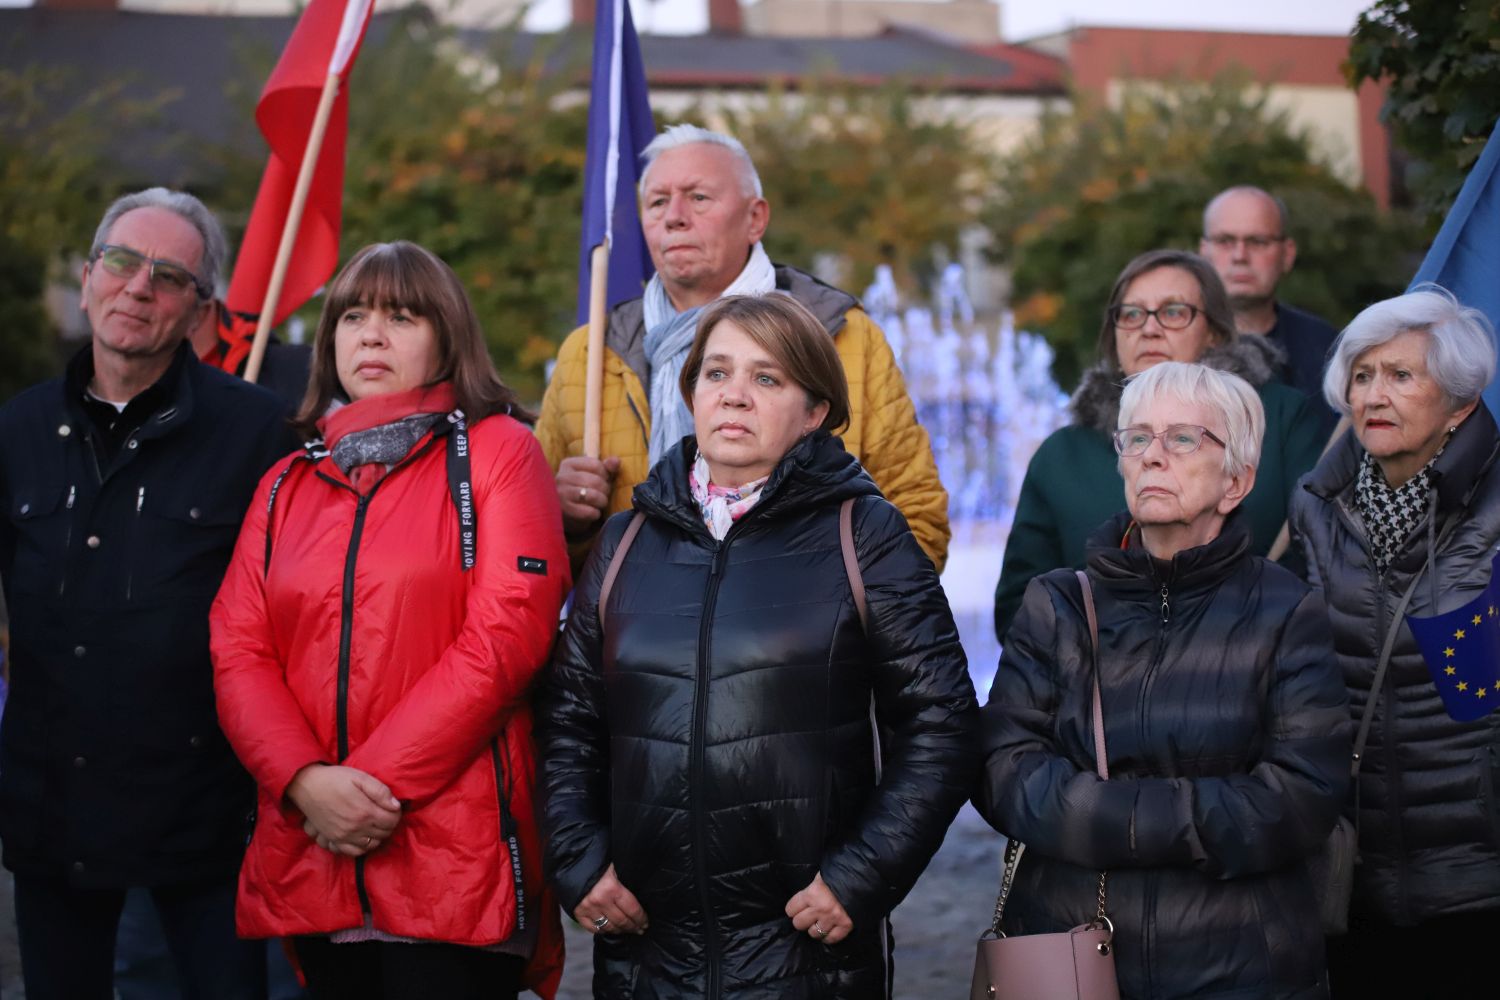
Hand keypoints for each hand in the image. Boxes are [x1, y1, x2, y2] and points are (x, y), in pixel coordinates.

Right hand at [286, 764, 401, 856]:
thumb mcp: (360, 778)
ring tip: (376, 824)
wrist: (308, 786)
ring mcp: (344, 836)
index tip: (393, 807)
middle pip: (384, 834)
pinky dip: (363, 847)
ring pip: (371, 845)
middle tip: (386, 814)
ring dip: (378, 836)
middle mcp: (356, 828)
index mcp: (365, 811)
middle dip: (389, 824)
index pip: (392, 821)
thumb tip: (396, 805)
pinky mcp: (334, 840)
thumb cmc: (335, 779)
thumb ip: (381, 792)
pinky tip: (364, 836)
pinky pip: (354, 852)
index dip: (396, 814)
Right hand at [557, 455, 619, 537]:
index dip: (605, 475)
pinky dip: (595, 514)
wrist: (563, 513)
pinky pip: (589, 512)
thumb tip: (616, 461)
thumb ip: (605, 467)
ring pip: (593, 496)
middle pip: (596, 481)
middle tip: (603, 495)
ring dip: (602, 502)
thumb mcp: (591, 474)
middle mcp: (562, 477)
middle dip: (605, 490)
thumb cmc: (580, 490)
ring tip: (599, 503)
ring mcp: (562, 495)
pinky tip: (592, 512)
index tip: (602, 481)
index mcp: (568, 464)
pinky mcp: (565, 512)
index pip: (596, 465)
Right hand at [573, 863, 647, 934]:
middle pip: (622, 921)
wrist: (572, 860)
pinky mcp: (578, 913)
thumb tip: (643, 891)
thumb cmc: (598, 861)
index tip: (646, 923)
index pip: (632, 910)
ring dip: (620, 931)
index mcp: (613, 888)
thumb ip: (627, 880)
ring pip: (609, 927)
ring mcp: (588, 908)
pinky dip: (603, 930)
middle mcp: (600, 901)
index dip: (641, 919)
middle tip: (640, 930)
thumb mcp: (616, 867)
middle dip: (633, 927)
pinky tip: (610, 929)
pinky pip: (593, 928)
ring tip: (626, 930)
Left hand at [786, 872, 852, 944]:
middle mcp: (820, 908)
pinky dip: (828, 936)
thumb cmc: (840, 874)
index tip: (797, 908)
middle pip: (799, 924)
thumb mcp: (821, 876)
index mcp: (812, 893)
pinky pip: (831, 939)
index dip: (793, 908)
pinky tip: (828, 930)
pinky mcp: (845, 926)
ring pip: (813, 933)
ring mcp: (833, 919)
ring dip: (815, 928)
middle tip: (808, 915)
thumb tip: (802, 899)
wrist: (865, 878)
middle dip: (802, 919)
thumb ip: (810, 889)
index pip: (791, 909)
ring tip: (819, 922)